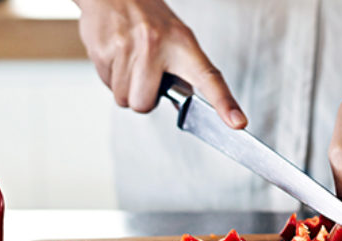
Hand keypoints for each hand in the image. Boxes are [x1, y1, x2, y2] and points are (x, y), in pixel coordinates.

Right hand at [75, 0, 245, 127]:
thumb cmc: (147, 17)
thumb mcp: (176, 37)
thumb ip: (182, 70)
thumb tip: (182, 103)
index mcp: (182, 43)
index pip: (209, 77)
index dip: (224, 103)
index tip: (237, 122)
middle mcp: (156, 45)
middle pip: (145, 104)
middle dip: (142, 98)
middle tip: (144, 76)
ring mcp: (128, 49)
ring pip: (124, 99)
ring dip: (125, 88)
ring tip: (129, 61)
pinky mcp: (104, 51)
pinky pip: (107, 85)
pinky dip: (110, 77)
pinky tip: (116, 55)